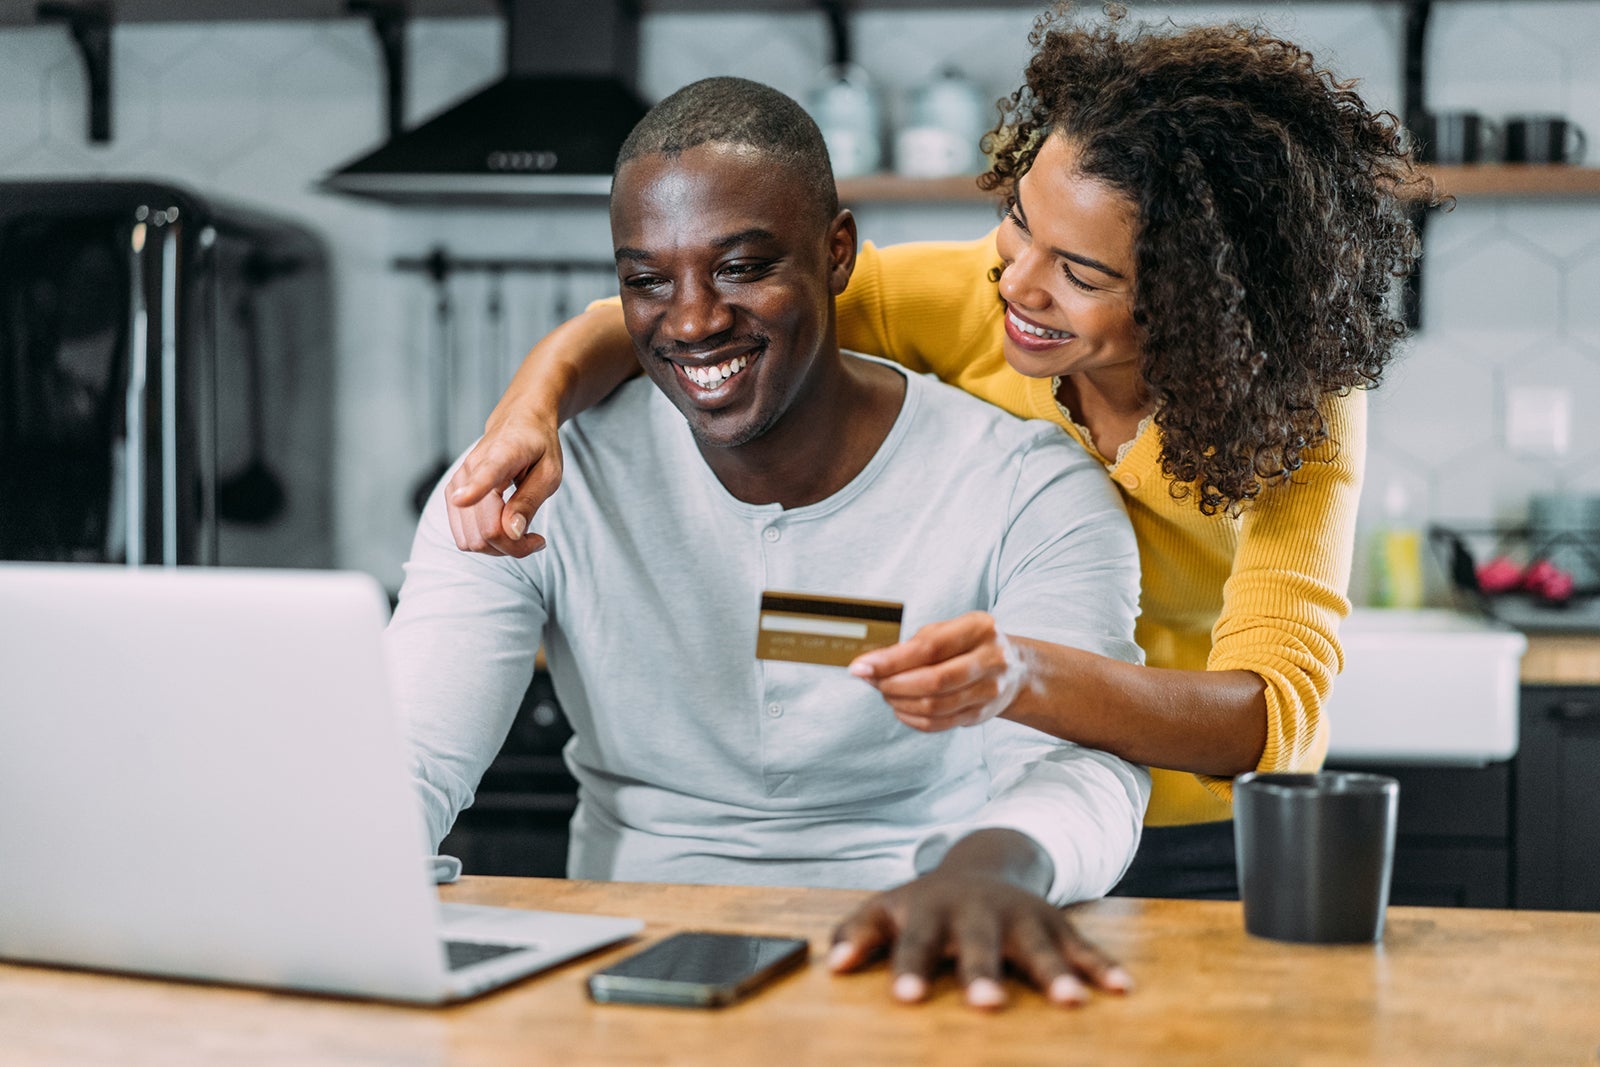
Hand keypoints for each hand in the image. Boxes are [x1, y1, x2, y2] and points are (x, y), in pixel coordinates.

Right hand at [444, 415, 561, 557]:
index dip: (473, 489)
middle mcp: (470, 470)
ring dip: (501, 547)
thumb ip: (530, 501)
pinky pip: (465, 537)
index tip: (462, 499)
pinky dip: (488, 543)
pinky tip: (506, 530)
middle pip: (485, 530)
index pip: (484, 474)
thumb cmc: (538, 448)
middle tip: (538, 539)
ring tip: (524, 532)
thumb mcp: (550, 472)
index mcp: (501, 455)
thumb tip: (512, 532)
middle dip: (513, 545)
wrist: (517, 424)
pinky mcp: (452, 498)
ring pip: (472, 540)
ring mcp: (457, 485)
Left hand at [827, 864, 1131, 1009]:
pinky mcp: (1054, 923)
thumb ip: (858, 933)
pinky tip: (1121, 989)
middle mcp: (978, 911)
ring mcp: (1020, 916)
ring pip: (1038, 944)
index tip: (904, 998)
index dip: (909, 968)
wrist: (979, 867)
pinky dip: (1101, 965)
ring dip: (1054, 972)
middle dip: (983, 971)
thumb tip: (832, 965)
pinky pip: (1081, 945)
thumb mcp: (887, 910)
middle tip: (985, 1003)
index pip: (916, 942)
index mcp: (931, 911)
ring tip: (1069, 1001)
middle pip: (980, 943)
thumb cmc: (923, 904)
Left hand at [849, 611, 1028, 731]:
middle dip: (893, 684)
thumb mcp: (947, 631)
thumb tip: (871, 664)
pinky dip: (912, 718)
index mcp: (979, 628)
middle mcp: (991, 659)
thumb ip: (913, 646)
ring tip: (885, 692)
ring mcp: (989, 690)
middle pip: (934, 681)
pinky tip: (900, 708)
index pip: (929, 647)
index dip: (891, 660)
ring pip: (934, 706)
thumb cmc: (968, 645)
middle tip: (871, 681)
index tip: (860, 666)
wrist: (1014, 669)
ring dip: (900, 702)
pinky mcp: (981, 714)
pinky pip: (939, 723)